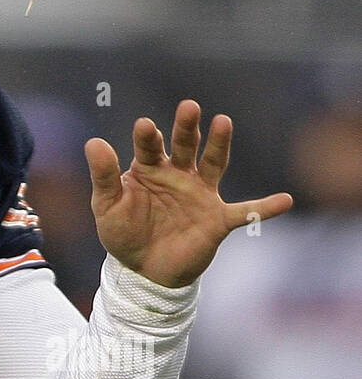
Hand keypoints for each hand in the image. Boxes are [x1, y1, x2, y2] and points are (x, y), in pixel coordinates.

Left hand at [84, 99, 292, 287]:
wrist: (143, 271)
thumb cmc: (124, 234)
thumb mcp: (107, 206)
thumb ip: (104, 176)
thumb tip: (93, 142)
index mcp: (149, 169)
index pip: (149, 146)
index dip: (148, 137)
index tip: (145, 126)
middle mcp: (178, 175)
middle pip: (184, 145)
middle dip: (186, 127)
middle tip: (189, 107)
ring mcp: (201, 195)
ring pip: (213, 164)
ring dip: (219, 144)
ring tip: (223, 121)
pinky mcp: (217, 220)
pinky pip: (245, 212)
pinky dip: (265, 208)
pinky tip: (285, 200)